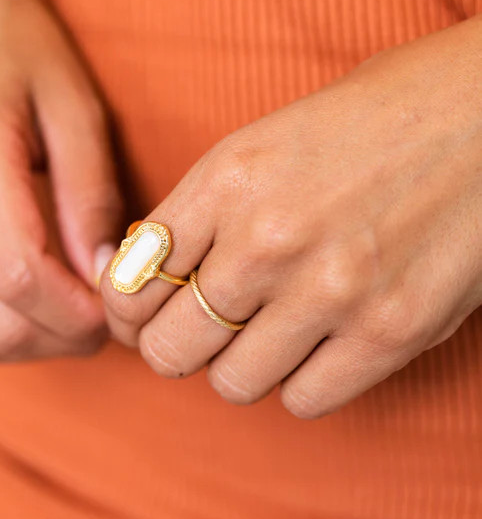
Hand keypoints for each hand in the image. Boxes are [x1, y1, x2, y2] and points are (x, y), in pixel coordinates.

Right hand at [0, 0, 122, 362]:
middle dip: (65, 334)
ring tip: (79, 305)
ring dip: (36, 341)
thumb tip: (104, 277)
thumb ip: (90, 195)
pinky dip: (6, 329)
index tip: (121, 305)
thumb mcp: (79, 108)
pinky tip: (44, 296)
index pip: (18, 275)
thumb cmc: (24, 52)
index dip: (78, 311)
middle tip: (112, 309)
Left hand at [101, 17, 481, 416]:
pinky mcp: (390, 332)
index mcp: (227, 178)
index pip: (129, 283)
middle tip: (205, 332)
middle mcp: (267, 238)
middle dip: (179, 346)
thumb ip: (204, 211)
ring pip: (233, 384)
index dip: (131, 310)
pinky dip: (304, 382)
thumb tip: (144, 272)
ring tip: (275, 333)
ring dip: (245, 366)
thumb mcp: (268, 141)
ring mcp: (329, 290)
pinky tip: (323, 345)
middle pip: (168, 349)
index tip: (150, 312)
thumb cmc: (378, 117)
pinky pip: (304, 401)